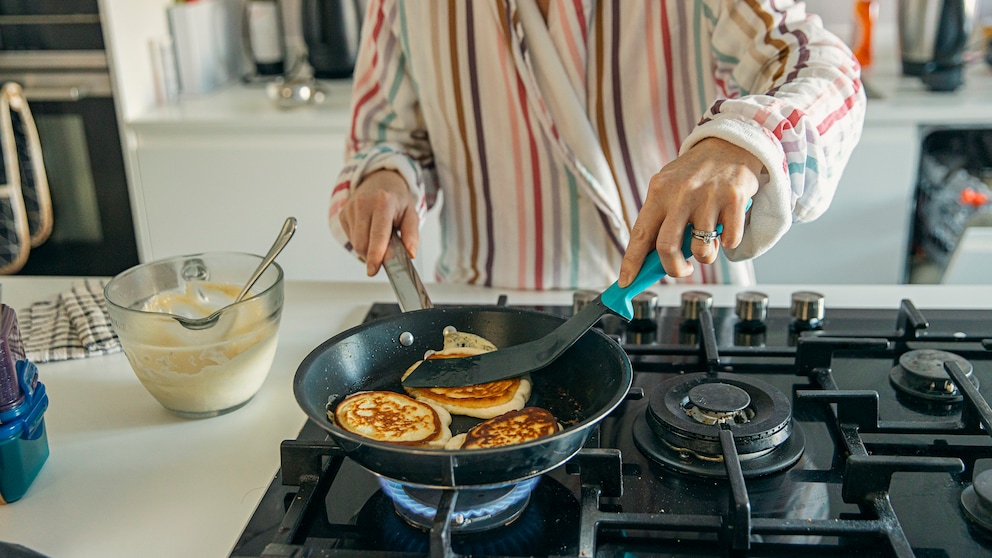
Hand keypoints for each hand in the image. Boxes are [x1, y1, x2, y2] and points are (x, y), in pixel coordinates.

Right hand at [337, 170, 419, 275]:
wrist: (380, 180)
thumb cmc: (396, 200)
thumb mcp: (411, 214)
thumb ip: (412, 235)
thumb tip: (410, 254)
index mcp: (383, 202)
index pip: (378, 234)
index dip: (375, 254)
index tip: (373, 270)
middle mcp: (363, 203)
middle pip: (363, 243)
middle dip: (373, 254)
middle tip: (386, 250)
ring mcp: (350, 208)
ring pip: (355, 243)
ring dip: (367, 248)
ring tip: (378, 235)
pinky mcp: (342, 213)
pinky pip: (350, 238)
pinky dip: (361, 240)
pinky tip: (368, 229)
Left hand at [618, 138, 761, 286]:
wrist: (731, 143)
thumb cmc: (696, 173)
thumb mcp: (670, 187)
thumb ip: (660, 218)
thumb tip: (649, 259)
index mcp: (659, 192)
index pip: (639, 234)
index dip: (631, 262)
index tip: (625, 282)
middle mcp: (681, 194)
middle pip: (667, 248)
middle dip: (673, 269)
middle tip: (681, 269)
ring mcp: (708, 196)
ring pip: (701, 250)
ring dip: (705, 256)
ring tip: (707, 243)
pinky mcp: (735, 199)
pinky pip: (730, 241)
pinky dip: (728, 243)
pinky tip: (726, 227)